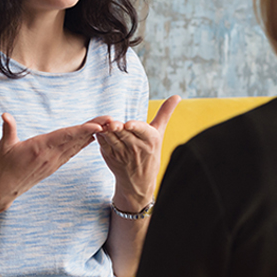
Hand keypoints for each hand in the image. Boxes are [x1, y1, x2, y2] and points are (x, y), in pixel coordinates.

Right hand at [0, 113, 103, 212]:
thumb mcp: (2, 148)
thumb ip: (7, 130)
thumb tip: (5, 115)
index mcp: (39, 148)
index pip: (65, 136)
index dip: (82, 130)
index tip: (98, 126)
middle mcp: (50, 156)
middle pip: (77, 139)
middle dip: (95, 128)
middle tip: (112, 119)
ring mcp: (53, 162)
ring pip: (76, 146)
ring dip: (92, 135)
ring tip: (108, 125)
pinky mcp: (52, 166)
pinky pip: (71, 152)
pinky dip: (83, 144)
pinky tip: (92, 138)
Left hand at [95, 96, 180, 211]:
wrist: (139, 181)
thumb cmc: (151, 152)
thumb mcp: (160, 133)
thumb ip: (165, 113)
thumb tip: (177, 96)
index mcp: (151, 140)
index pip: (143, 131)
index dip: (135, 127)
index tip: (128, 124)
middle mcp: (137, 148)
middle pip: (124, 133)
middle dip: (117, 128)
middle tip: (111, 123)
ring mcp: (122, 154)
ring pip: (112, 139)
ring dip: (106, 131)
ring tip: (102, 123)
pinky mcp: (110, 157)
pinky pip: (103, 144)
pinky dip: (100, 136)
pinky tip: (98, 129)